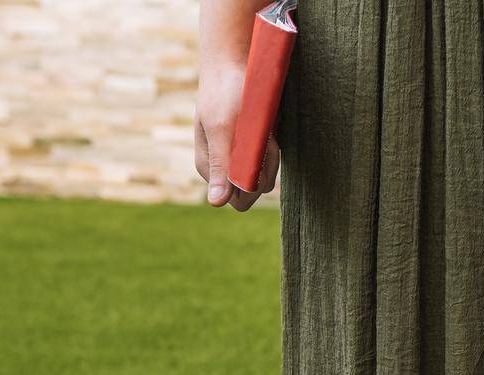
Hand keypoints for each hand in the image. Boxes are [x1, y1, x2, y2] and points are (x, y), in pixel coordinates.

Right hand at [196, 0, 278, 210]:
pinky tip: (268, 131)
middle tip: (265, 141)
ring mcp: (239, 157)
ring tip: (266, 132)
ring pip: (265, 178)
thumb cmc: (225, 93)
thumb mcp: (222, 129)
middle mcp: (224, 166)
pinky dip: (273, 148)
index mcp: (210, 167)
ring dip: (271, 158)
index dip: (251, 186)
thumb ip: (221, 166)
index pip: (236, 200)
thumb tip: (215, 203)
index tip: (255, 158)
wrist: (237, 62)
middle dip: (265, 172)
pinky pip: (269, 162)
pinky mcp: (253, 147)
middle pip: (253, 192)